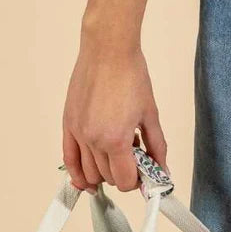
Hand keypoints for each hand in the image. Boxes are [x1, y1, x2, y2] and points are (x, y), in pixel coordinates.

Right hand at [62, 38, 166, 193]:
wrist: (108, 49)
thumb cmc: (131, 76)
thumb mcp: (151, 116)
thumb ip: (157, 148)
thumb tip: (162, 171)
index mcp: (116, 140)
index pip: (124, 181)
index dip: (136, 182)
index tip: (143, 173)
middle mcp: (93, 140)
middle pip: (107, 178)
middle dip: (123, 175)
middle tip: (133, 160)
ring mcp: (78, 132)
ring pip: (89, 172)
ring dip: (104, 172)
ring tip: (115, 155)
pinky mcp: (68, 123)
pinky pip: (68, 158)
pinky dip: (77, 172)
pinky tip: (85, 180)